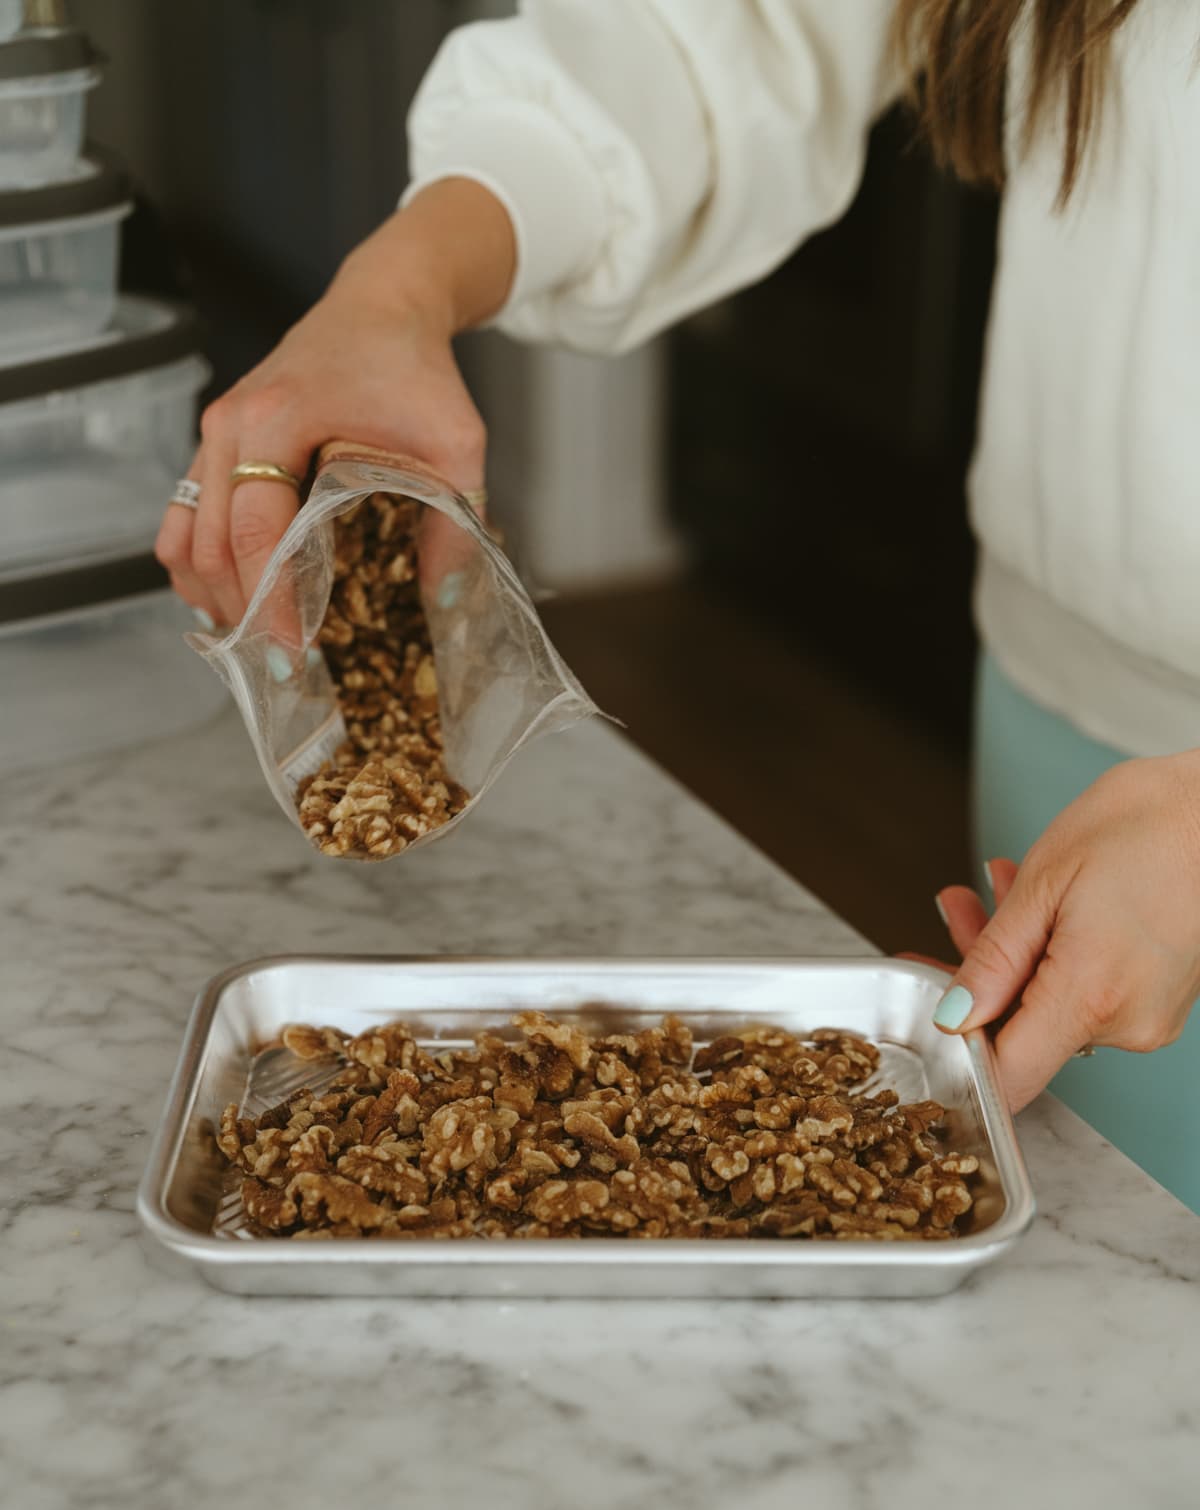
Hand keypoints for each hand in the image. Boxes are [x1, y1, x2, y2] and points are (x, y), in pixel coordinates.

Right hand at [155, 179, 515, 632]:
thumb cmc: (416, 369)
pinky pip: (184, 516)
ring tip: (255, 643)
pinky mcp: (217, 445)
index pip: (256, 530)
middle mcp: (230, 427)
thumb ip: (455, 520)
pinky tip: (230, 602)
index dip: (270, 599)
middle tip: (278, 668)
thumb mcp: (456, 443)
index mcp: (276, 419)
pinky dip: (198, 564)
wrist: (381, 305)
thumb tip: (448, 604)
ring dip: (211, 595)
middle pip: (207, 543)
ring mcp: (214, 435)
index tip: (294, 652)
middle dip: (239, 613)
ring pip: (182, 535)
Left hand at [928, 754, 1199, 1110]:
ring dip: (1015, 954)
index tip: (932, 1015)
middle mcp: (1129, 1021)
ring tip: (997, 888)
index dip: (961, 1055)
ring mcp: (1150, 1014)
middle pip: (1023, 1032)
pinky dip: (1056, 954)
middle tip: (956, 914)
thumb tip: (953, 1014)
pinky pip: (1087, 991)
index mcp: (1091, 997)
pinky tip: (1042, 904)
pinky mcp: (1161, 997)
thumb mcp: (1045, 883)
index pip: (1010, 1076)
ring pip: (1051, 1004)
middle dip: (978, 975)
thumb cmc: (1147, 824)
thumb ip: (993, 960)